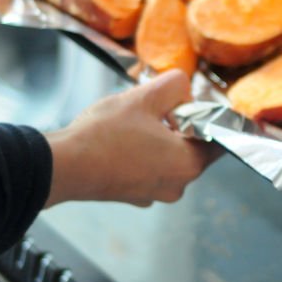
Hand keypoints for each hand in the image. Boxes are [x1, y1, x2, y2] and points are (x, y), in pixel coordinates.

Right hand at [44, 69, 218, 207]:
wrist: (63, 166)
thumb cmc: (104, 134)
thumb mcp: (144, 96)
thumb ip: (175, 86)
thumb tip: (184, 90)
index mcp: (189, 163)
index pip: (218, 138)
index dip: (209, 117)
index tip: (194, 105)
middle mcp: (177, 185)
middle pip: (192, 147)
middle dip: (178, 125)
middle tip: (156, 108)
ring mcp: (155, 194)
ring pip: (169, 158)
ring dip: (159, 139)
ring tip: (134, 123)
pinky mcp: (134, 195)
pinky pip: (149, 169)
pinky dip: (142, 154)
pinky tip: (122, 140)